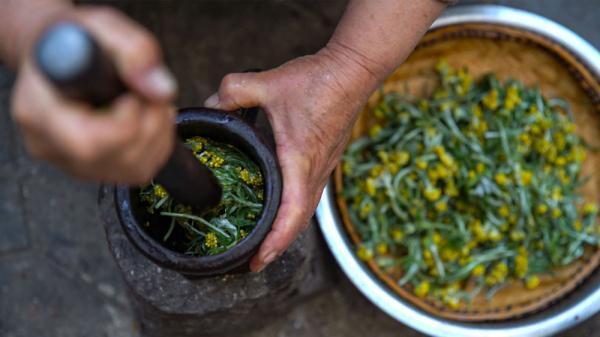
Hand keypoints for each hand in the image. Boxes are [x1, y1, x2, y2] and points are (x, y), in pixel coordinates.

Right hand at [11, 6, 176, 184]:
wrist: (64, 54)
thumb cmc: (76, 40)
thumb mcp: (102, 26)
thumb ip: (133, 51)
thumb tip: (160, 90)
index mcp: (38, 110)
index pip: (89, 141)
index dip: (127, 120)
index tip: (135, 92)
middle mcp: (51, 145)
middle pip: (118, 158)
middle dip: (152, 123)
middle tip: (151, 91)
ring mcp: (73, 163)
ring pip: (135, 169)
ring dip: (159, 133)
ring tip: (150, 100)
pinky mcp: (95, 169)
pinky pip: (141, 170)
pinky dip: (158, 144)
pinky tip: (148, 117)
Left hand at [205, 47, 378, 270]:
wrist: (354, 70)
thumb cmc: (319, 80)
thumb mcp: (268, 83)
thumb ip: (234, 91)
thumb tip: (211, 105)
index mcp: (300, 160)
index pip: (291, 214)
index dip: (275, 242)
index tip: (258, 260)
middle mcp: (316, 170)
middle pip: (299, 221)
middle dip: (277, 246)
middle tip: (253, 261)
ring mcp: (324, 166)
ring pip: (306, 210)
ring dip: (287, 230)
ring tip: (265, 241)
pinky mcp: (325, 159)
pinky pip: (310, 194)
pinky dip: (295, 210)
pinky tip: (280, 206)